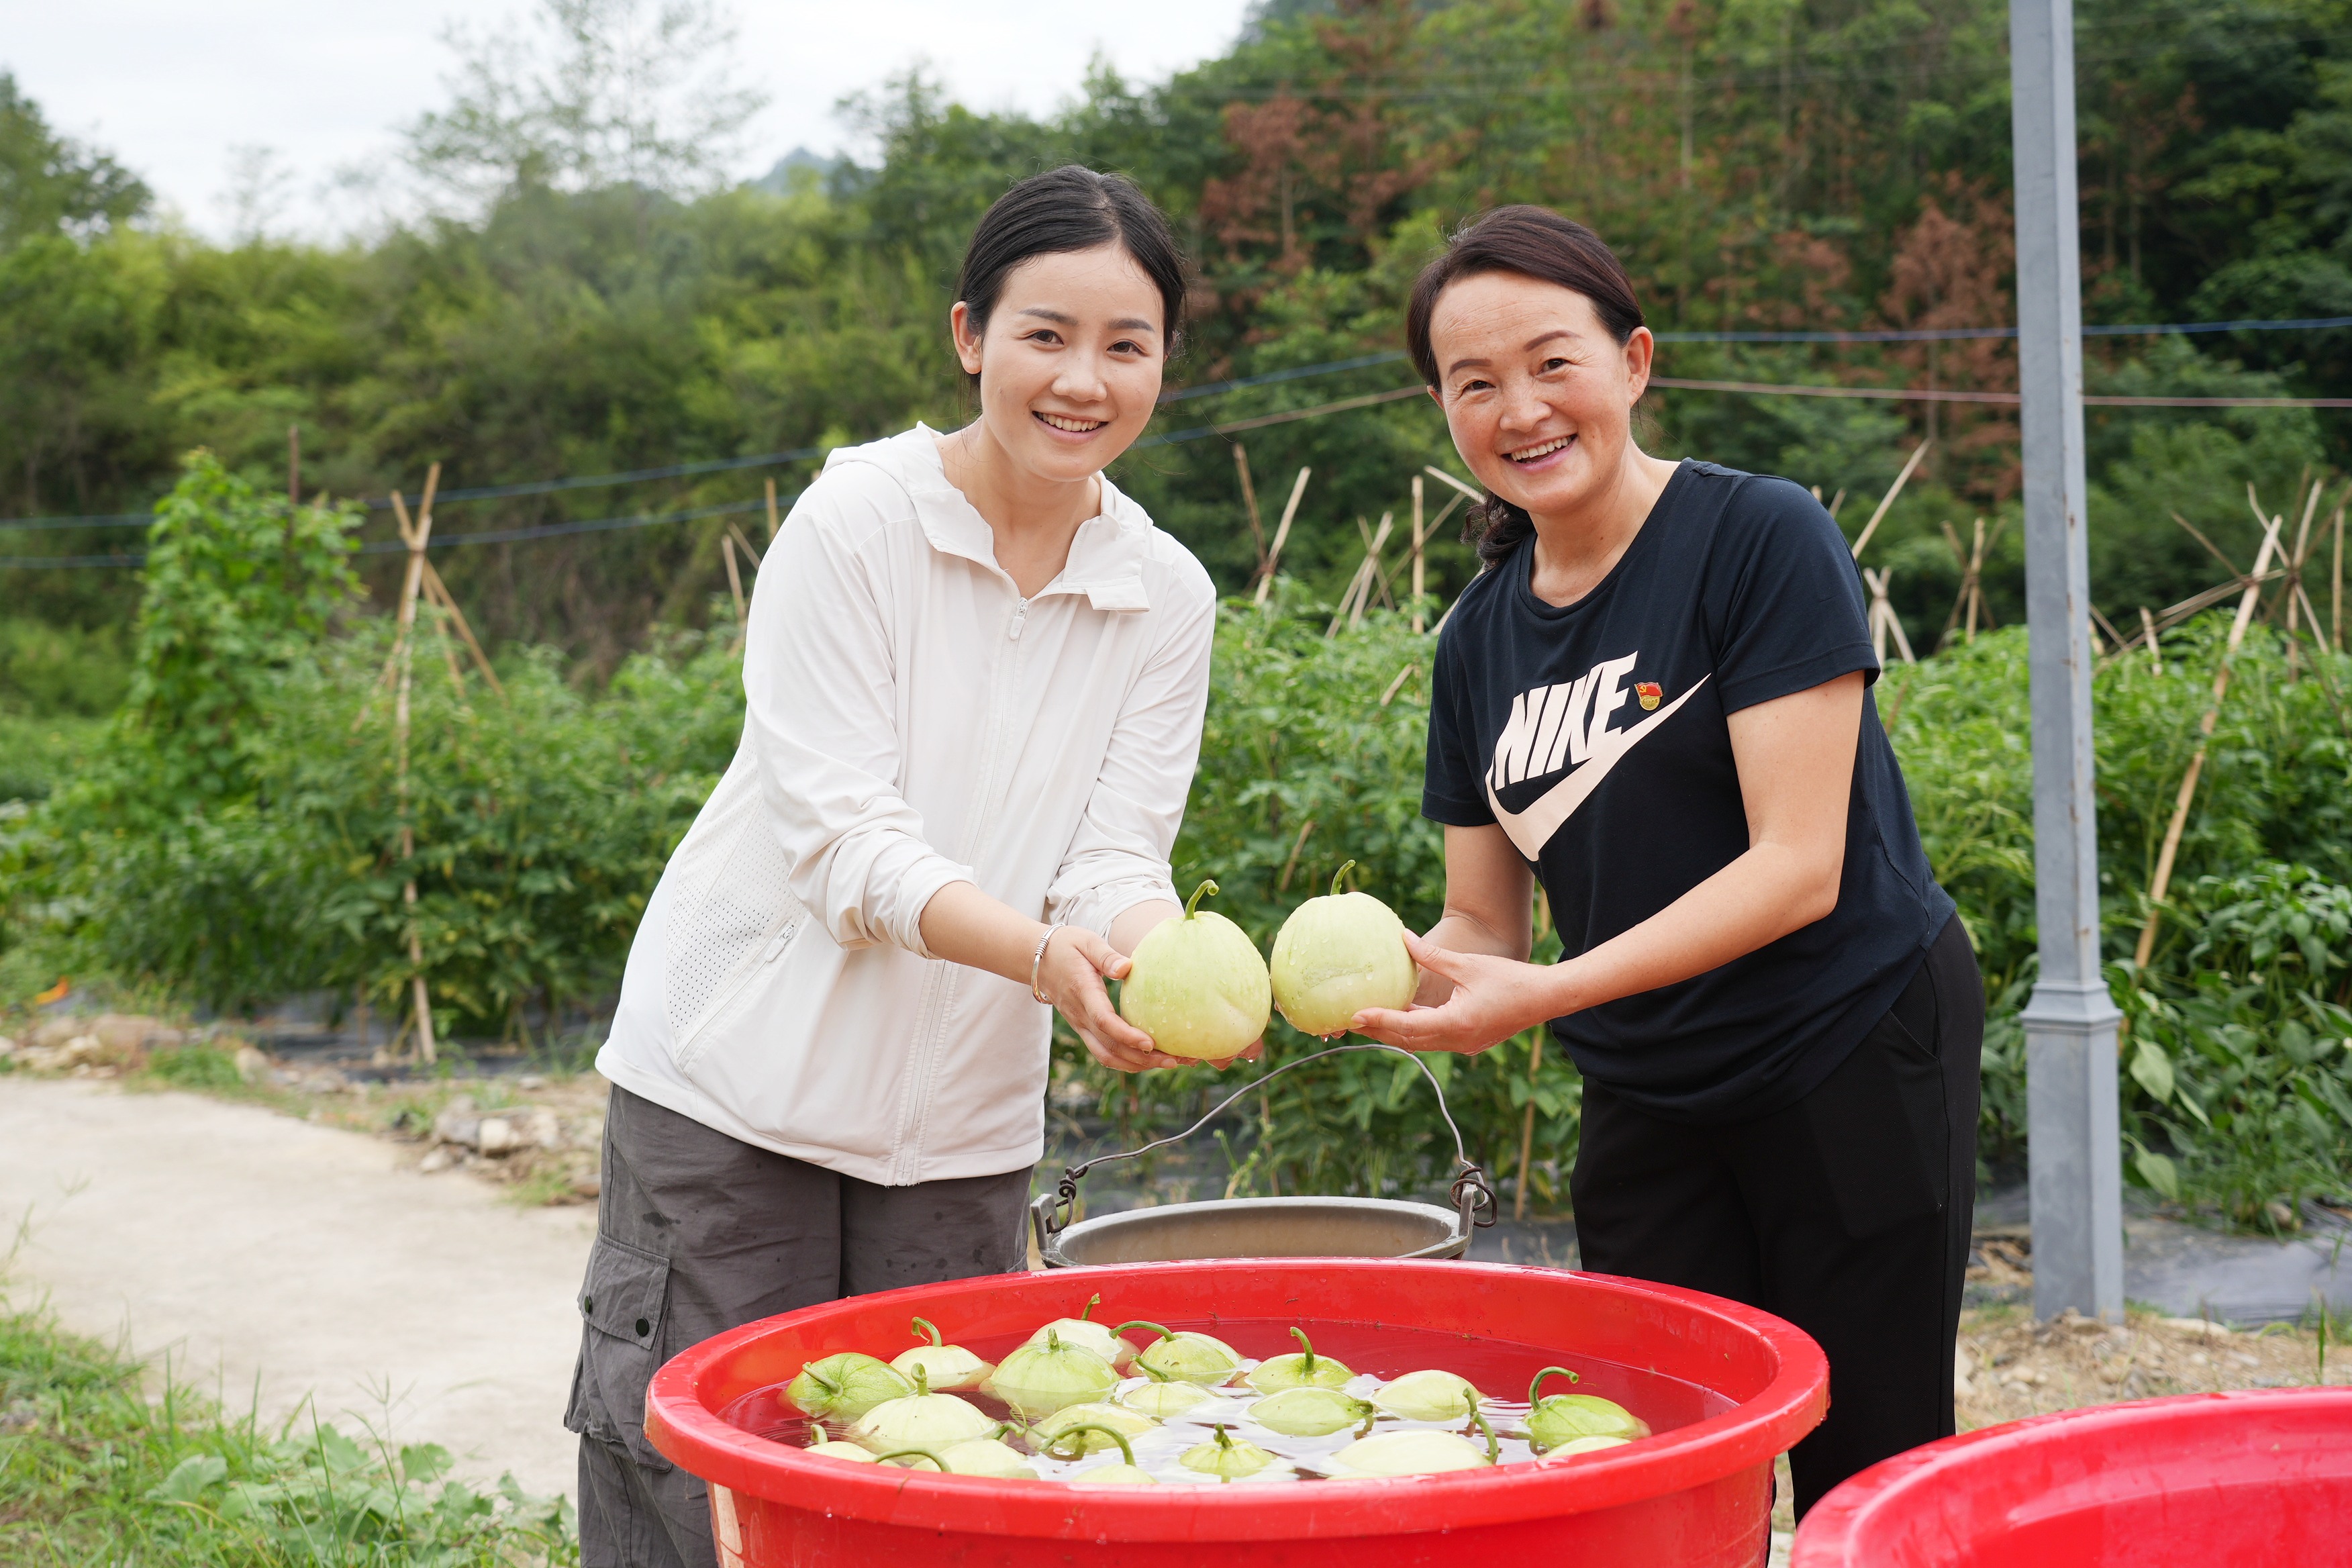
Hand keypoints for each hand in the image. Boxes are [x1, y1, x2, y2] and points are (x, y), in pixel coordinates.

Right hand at [1037, 926, 1205, 1072]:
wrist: (1037, 959)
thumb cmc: (1067, 946)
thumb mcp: (1087, 942)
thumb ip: (1106, 955)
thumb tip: (1127, 967)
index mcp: (1083, 992)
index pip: (1104, 1021)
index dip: (1127, 1035)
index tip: (1150, 1043)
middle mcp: (1080, 1015)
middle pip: (1110, 1047)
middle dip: (1143, 1058)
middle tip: (1175, 1060)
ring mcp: (1080, 1025)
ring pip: (1107, 1056)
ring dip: (1137, 1065)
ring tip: (1169, 1063)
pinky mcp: (1083, 1029)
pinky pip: (1104, 1052)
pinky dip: (1127, 1061)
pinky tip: (1149, 1059)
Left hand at [1348, 932, 1560, 1054]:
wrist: (1546, 998)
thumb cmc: (1510, 979)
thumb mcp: (1468, 964)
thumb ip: (1433, 955)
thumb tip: (1404, 937)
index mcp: (1457, 1023)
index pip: (1407, 1026)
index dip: (1379, 1021)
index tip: (1354, 1016)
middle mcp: (1458, 1040)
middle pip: (1408, 1040)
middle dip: (1378, 1031)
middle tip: (1349, 1021)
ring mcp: (1464, 1045)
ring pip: (1420, 1042)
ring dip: (1395, 1032)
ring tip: (1368, 1019)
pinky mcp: (1469, 1041)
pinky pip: (1434, 1038)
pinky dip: (1415, 1029)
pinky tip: (1402, 1014)